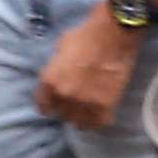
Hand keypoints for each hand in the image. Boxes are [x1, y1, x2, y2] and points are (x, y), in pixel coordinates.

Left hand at [31, 4, 138, 128]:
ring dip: (80, 115)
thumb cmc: (85, 35)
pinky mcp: (105, 106)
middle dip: (65, 108)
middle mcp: (64, 95)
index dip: (49, 104)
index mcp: (50, 81)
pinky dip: (96, 120)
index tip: (54, 103)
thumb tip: (58, 76)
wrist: (114, 33)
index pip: (43, 105)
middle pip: (61, 114)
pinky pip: (97, 123)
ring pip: (78, 122)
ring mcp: (85, 103)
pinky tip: (97, 113)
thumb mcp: (60, 49)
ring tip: (85, 109)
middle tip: (73, 101)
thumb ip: (56, 68)